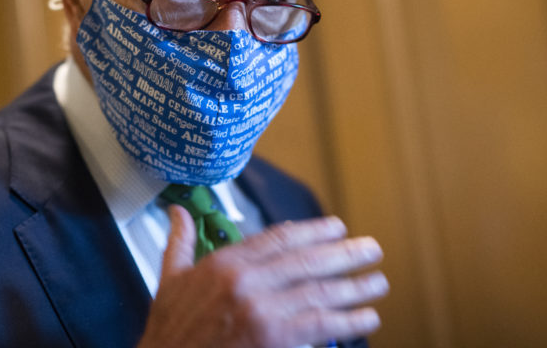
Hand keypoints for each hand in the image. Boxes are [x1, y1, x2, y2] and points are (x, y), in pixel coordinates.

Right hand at [137, 206, 387, 347]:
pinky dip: (347, 320)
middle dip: (344, 254)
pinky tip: (367, 317)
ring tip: (378, 282)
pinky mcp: (272, 339)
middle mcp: (246, 281)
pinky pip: (319, 326)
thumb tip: (176, 212)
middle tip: (371, 248)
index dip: (312, 231)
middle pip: (306, 261)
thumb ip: (180, 242)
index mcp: (225, 263)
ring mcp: (261, 311)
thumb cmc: (169, 329)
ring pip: (318, 291)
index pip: (278, 238)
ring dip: (354, 286)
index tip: (336, 227)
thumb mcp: (169, 279)